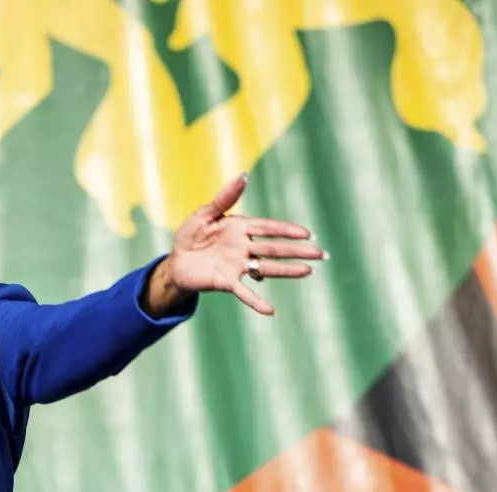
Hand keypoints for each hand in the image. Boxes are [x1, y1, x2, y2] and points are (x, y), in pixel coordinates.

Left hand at [159, 174, 325, 315]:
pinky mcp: (226, 282)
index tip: (308, 233)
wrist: (175, 262)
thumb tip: (243, 176)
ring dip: (287, 271)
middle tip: (321, 254)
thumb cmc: (190, 236)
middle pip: (274, 248)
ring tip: (308, 271)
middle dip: (297, 251)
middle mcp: (243, 248)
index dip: (287, 230)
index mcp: (240, 228)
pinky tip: (271, 310)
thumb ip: (225, 198)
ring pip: (266, 268)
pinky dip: (256, 302)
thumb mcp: (204, 214)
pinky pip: (244, 292)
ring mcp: (237, 266)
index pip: (268, 228)